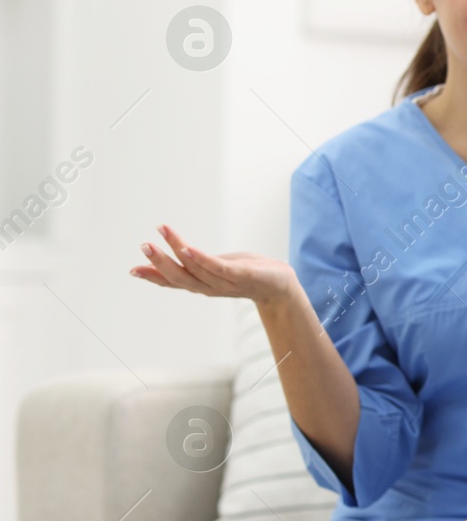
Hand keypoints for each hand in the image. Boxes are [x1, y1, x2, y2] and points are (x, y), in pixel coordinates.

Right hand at [129, 224, 298, 304]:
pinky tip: (188, 248)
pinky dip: (201, 259)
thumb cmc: (246, 273)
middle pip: (179, 276)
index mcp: (202, 284)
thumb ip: (197, 264)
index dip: (153, 276)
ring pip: (196, 269)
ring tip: (163, 233)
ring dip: (177, 251)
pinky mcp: (241, 275)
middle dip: (160, 261)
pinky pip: (218, 268)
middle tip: (144, 245)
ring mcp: (225, 282)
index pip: (173, 281)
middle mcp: (210, 287)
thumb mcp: (216, 267)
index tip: (133, 269)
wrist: (279, 286)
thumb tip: (177, 252)